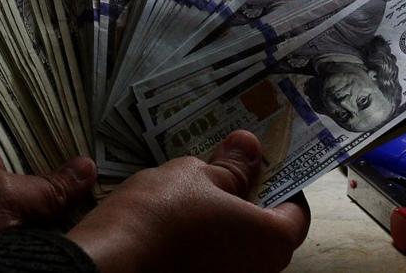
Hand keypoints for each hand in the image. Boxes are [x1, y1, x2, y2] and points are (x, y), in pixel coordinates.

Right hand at [68, 130, 310, 272]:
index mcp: (272, 241)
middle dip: (250, 200)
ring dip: (226, 221)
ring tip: (199, 191)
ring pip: (238, 248)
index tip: (260, 165)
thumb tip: (250, 146)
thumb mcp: (196, 175)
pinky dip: (207, 241)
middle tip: (227, 171)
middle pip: (267, 232)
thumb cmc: (163, 213)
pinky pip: (214, 261)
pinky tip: (180, 220)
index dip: (282, 184)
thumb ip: (231, 165)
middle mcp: (259, 272)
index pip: (296, 212)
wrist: (110, 264)